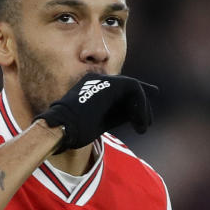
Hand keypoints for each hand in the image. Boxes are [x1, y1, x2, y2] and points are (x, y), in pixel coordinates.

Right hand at [37, 73, 157, 151]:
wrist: (61, 127)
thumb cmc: (74, 130)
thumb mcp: (98, 120)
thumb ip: (114, 114)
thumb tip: (133, 115)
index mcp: (92, 87)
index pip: (119, 88)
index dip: (135, 97)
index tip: (145, 109)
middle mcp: (98, 79)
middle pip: (128, 86)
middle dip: (143, 100)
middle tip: (148, 120)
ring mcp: (104, 80)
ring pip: (134, 88)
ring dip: (142, 109)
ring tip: (143, 127)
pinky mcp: (111, 84)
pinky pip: (134, 90)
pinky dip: (141, 108)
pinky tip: (140, 124)